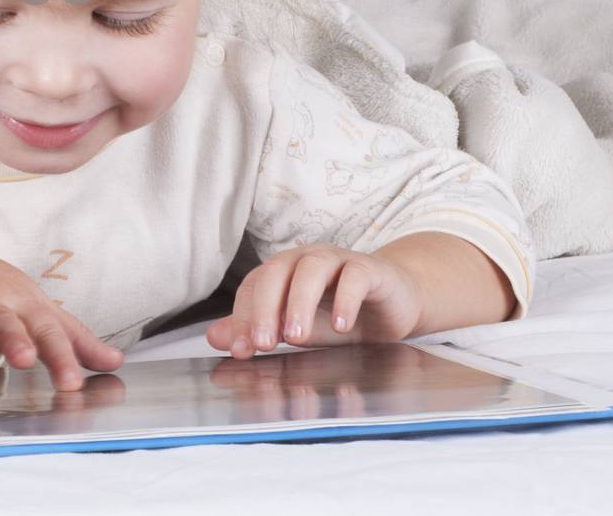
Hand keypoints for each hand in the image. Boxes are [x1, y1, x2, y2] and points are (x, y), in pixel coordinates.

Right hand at [0, 247, 122, 389]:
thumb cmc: (2, 298)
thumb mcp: (40, 316)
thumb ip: (74, 341)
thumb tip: (115, 362)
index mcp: (25, 308)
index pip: (48, 332)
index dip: (61, 358)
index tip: (73, 384)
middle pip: (7, 322)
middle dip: (16, 339)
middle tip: (26, 359)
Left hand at [207, 243, 423, 358]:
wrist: (396, 305)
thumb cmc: (343, 315)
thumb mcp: (300, 329)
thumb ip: (264, 330)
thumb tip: (216, 338)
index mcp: (282, 271)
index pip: (253, 288)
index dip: (243, 318)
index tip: (241, 352)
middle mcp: (305, 259)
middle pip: (276, 272)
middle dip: (265, 309)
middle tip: (262, 344)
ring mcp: (338, 260)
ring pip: (311, 270)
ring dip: (299, 303)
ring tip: (295, 337)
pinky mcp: (370, 269)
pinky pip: (355, 276)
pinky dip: (345, 300)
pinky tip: (341, 326)